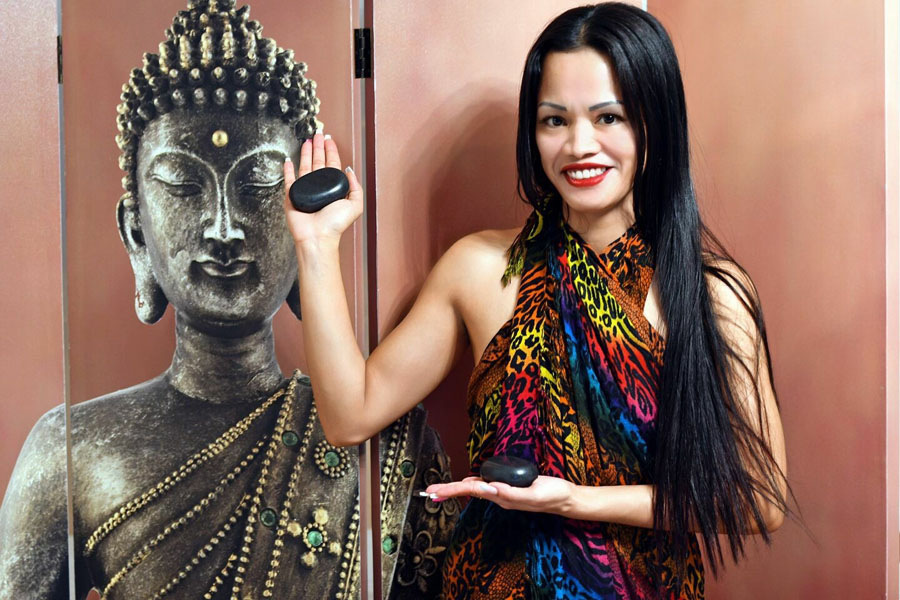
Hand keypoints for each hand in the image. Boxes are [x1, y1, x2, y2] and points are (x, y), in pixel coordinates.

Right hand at [283, 133, 363, 246]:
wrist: (318, 236)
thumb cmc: (335, 224)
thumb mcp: (355, 204)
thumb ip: (355, 187)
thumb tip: (349, 170)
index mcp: (333, 189)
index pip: (332, 164)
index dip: (331, 151)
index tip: (329, 139)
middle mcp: (319, 188)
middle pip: (318, 162)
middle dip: (319, 147)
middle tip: (318, 134)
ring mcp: (306, 192)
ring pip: (305, 167)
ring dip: (306, 153)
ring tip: (307, 141)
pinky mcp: (292, 197)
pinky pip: (289, 180)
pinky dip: (288, 170)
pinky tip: (289, 160)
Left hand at [425, 475, 576, 515]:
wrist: (565, 498)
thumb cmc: (552, 496)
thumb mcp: (534, 494)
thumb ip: (512, 494)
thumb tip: (490, 489)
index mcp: (502, 497)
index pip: (472, 490)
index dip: (453, 489)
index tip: (436, 491)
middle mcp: (499, 496)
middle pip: (469, 490)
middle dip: (448, 490)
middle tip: (429, 491)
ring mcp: (503, 492)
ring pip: (475, 488)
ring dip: (457, 488)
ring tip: (441, 489)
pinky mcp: (509, 486)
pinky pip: (486, 484)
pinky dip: (472, 483)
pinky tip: (467, 482)